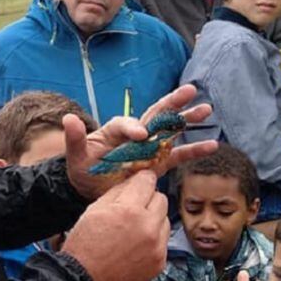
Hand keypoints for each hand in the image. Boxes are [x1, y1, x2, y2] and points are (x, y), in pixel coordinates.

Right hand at [61, 171, 169, 280]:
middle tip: (133, 208)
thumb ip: (118, 192)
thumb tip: (134, 182)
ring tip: (132, 230)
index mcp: (129, 210)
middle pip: (161, 199)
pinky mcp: (159, 262)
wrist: (83, 279)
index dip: (142, 180)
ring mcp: (157, 247)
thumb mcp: (95, 209)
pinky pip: (163, 242)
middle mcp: (148, 227)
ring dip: (152, 220)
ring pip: (165, 220)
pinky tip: (135, 246)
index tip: (139, 182)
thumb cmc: (84, 244)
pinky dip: (152, 241)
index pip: (148, 181)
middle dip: (148, 199)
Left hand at [65, 84, 216, 200]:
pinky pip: (177, 155)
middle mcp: (135, 134)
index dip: (134, 128)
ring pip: (170, 130)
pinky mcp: (157, 164)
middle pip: (155, 115)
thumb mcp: (76, 155)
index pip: (127, 124)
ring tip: (207, 109)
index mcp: (116, 130)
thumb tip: (68, 119)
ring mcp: (148, 148)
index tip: (140, 136)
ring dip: (188, 120)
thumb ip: (75, 138)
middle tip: (190, 90)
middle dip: (172, 103)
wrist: (90, 190)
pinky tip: (212, 145)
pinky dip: (194, 151)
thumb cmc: (82, 169)